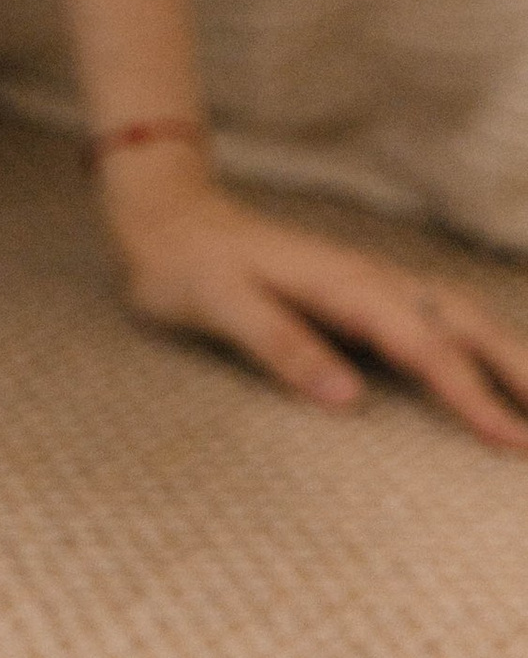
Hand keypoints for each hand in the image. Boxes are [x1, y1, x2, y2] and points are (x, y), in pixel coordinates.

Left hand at [102, 151, 527, 449]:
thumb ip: (280, 345)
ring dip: (508, 354)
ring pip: (459, 315)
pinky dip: (480, 343)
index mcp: (342, 284)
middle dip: (518, 370)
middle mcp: (368, 278)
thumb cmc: (185, 266)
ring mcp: (371, 283)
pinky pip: (438, 318)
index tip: (509, 440)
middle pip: (463, 322)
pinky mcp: (364, 294)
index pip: (421, 345)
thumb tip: (349, 398)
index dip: (469, 394)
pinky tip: (496, 370)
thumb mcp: (216, 305)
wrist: (165, 216)